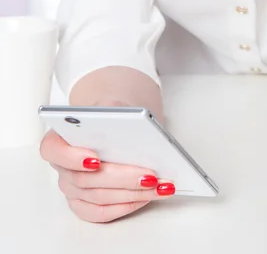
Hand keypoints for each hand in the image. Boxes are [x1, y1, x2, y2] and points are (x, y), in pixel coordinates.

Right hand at [39, 99, 174, 222]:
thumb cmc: (112, 117)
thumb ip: (117, 113)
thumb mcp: (113, 106)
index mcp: (59, 139)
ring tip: (159, 185)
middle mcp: (63, 167)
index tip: (96, 160)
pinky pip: (101, 213)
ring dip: (132, 194)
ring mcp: (72, 188)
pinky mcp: (85, 204)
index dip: (72, 158)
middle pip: (85, 180)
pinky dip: (126, 206)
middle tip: (149, 176)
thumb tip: (136, 125)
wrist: (118, 126)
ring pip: (98, 198)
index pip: (53, 150)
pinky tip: (146, 198)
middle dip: (122, 179)